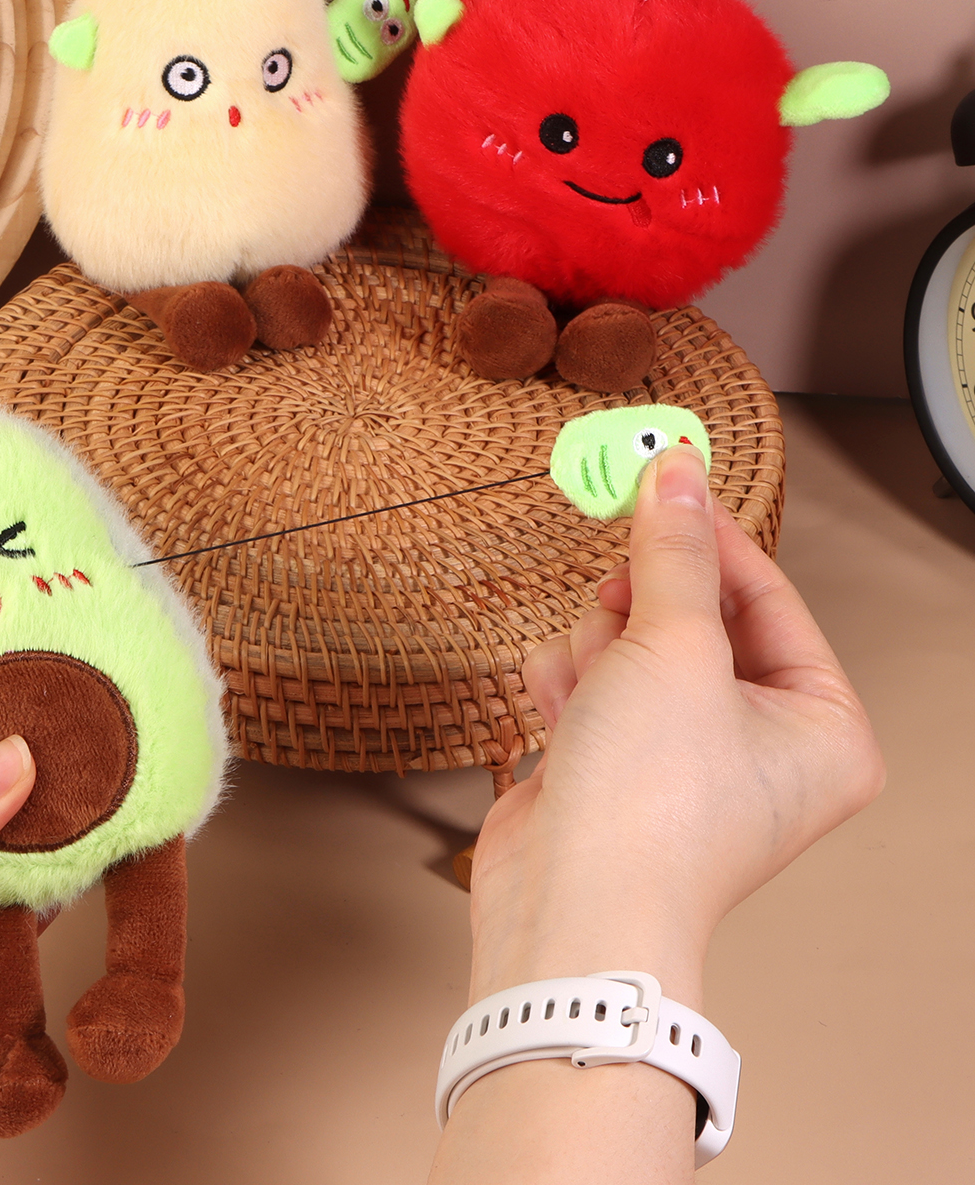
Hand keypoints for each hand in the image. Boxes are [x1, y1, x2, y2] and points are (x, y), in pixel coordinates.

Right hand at [468, 443, 884, 1007]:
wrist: (569, 910)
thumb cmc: (651, 809)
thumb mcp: (673, 647)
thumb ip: (672, 552)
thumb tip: (677, 472)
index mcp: (821, 727)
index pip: (768, 595)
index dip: (710, 536)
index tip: (663, 480)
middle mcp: (762, 747)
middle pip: (694, 618)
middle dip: (642, 613)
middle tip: (619, 602)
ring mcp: (684, 760)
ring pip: (632, 646)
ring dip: (597, 653)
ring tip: (592, 694)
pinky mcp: (616, 769)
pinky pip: (591, 685)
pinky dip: (568, 689)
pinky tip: (560, 718)